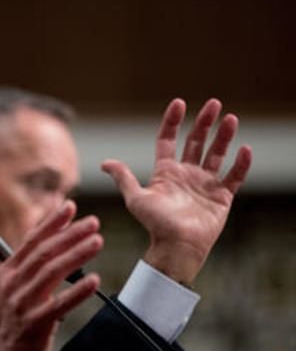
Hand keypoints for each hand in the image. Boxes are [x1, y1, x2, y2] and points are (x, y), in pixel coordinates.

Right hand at [0, 201, 101, 350]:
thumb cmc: (14, 322)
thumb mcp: (14, 289)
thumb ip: (29, 267)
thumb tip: (54, 241)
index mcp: (7, 272)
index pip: (31, 240)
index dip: (52, 222)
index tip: (70, 206)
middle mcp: (12, 284)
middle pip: (43, 252)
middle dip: (70, 234)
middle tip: (93, 223)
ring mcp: (21, 304)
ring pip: (51, 272)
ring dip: (76, 254)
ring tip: (97, 242)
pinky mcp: (33, 325)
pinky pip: (58, 305)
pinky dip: (77, 292)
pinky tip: (95, 281)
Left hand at [102, 98, 251, 284]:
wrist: (176, 246)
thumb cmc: (155, 224)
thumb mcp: (136, 198)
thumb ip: (124, 178)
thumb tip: (105, 163)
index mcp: (165, 172)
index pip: (168, 140)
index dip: (172, 122)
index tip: (178, 103)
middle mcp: (186, 174)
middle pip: (196, 142)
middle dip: (204, 122)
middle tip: (213, 103)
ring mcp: (205, 184)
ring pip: (216, 154)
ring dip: (224, 137)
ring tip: (231, 118)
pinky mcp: (221, 197)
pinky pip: (234, 177)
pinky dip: (241, 164)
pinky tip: (245, 149)